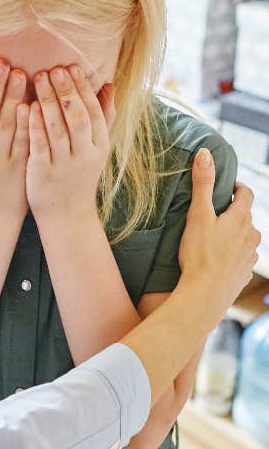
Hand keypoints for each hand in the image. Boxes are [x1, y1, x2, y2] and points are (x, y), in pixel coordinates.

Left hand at [27, 65, 115, 223]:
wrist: (66, 214)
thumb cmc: (79, 173)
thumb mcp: (96, 148)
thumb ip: (103, 116)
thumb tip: (110, 84)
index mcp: (100, 145)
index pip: (94, 111)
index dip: (83, 88)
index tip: (71, 66)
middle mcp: (85, 154)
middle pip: (76, 117)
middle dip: (65, 90)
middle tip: (53, 68)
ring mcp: (64, 164)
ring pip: (57, 128)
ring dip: (47, 100)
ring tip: (37, 77)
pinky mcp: (43, 172)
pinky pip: (38, 144)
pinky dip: (33, 123)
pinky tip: (25, 105)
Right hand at [179, 149, 260, 311]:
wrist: (205, 294)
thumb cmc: (200, 254)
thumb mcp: (197, 215)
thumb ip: (202, 184)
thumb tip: (205, 154)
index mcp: (241, 219)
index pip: (246, 194)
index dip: (237, 187)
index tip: (226, 186)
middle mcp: (251, 237)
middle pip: (245, 217)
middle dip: (232, 212)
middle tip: (212, 212)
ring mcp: (250, 257)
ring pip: (245, 239)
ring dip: (233, 235)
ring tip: (213, 237)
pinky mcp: (244, 273)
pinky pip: (241, 259)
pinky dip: (231, 255)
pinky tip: (217, 259)